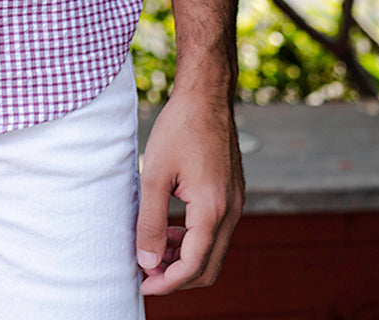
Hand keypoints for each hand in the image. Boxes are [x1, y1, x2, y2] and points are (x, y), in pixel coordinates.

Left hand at [135, 87, 242, 294]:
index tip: (143, 283)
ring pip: (214, 250)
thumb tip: (147, 261)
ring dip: (186, 258)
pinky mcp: (233, 194)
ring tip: (155, 250)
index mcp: (213, 210)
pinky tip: (172, 228)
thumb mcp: (154, 175)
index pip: (193, 266)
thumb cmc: (179, 128)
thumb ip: (150, 221)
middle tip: (147, 272)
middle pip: (208, 267)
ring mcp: (236, 203)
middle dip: (177, 277)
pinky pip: (217, 231)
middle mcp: (231, 212)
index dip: (167, 282)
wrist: (206, 96)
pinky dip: (196, 239)